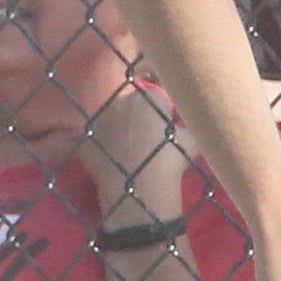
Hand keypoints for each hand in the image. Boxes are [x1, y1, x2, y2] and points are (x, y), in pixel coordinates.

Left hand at [81, 81, 187, 215]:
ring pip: (109, 120)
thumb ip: (192, 124)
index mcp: (149, 95)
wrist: (144, 186)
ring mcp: (101, 116)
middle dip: (134, 120)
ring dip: (115, 130)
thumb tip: (193, 121)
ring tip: (124, 152)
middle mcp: (122, 99)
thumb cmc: (172, 160)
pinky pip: (91, 136)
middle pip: (129, 107)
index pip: (154, 99)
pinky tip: (104, 158)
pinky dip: (96, 145)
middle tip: (142, 142)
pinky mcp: (86, 135)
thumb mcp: (194, 138)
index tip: (160, 132)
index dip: (158, 116)